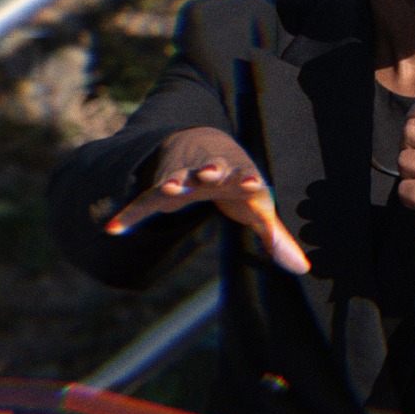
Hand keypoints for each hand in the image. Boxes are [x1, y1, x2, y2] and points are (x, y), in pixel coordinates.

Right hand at [105, 126, 309, 274]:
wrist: (202, 143)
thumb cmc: (236, 182)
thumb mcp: (256, 204)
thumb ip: (275, 236)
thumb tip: (303, 269)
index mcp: (237, 173)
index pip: (246, 175)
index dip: (250, 180)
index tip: (255, 183)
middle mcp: (209, 170)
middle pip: (210, 169)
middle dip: (209, 171)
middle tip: (209, 174)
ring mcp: (182, 175)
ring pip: (175, 176)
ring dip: (171, 181)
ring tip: (166, 188)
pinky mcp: (159, 186)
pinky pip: (142, 202)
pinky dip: (128, 214)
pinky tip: (112, 228)